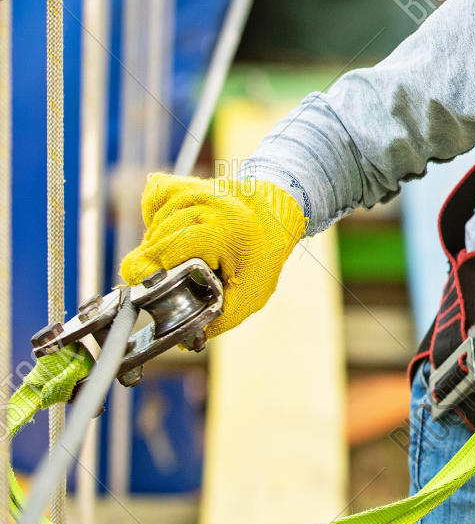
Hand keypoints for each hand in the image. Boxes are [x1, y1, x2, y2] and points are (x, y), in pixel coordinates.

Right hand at [119, 175, 306, 337]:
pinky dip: (158, 220)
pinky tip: (180, 230)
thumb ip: (215, 320)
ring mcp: (188, 189)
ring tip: (192, 251)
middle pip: (151, 246)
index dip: (156, 280)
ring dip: (162, 246)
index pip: (160, 256)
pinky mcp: (179, 182)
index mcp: (219, 231)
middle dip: (161, 268)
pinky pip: (151, 205)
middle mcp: (200, 204)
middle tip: (187, 272)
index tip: (165, 290)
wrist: (275, 212)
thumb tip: (181, 340)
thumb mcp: (250, 294)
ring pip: (150, 228)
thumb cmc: (263, 254)